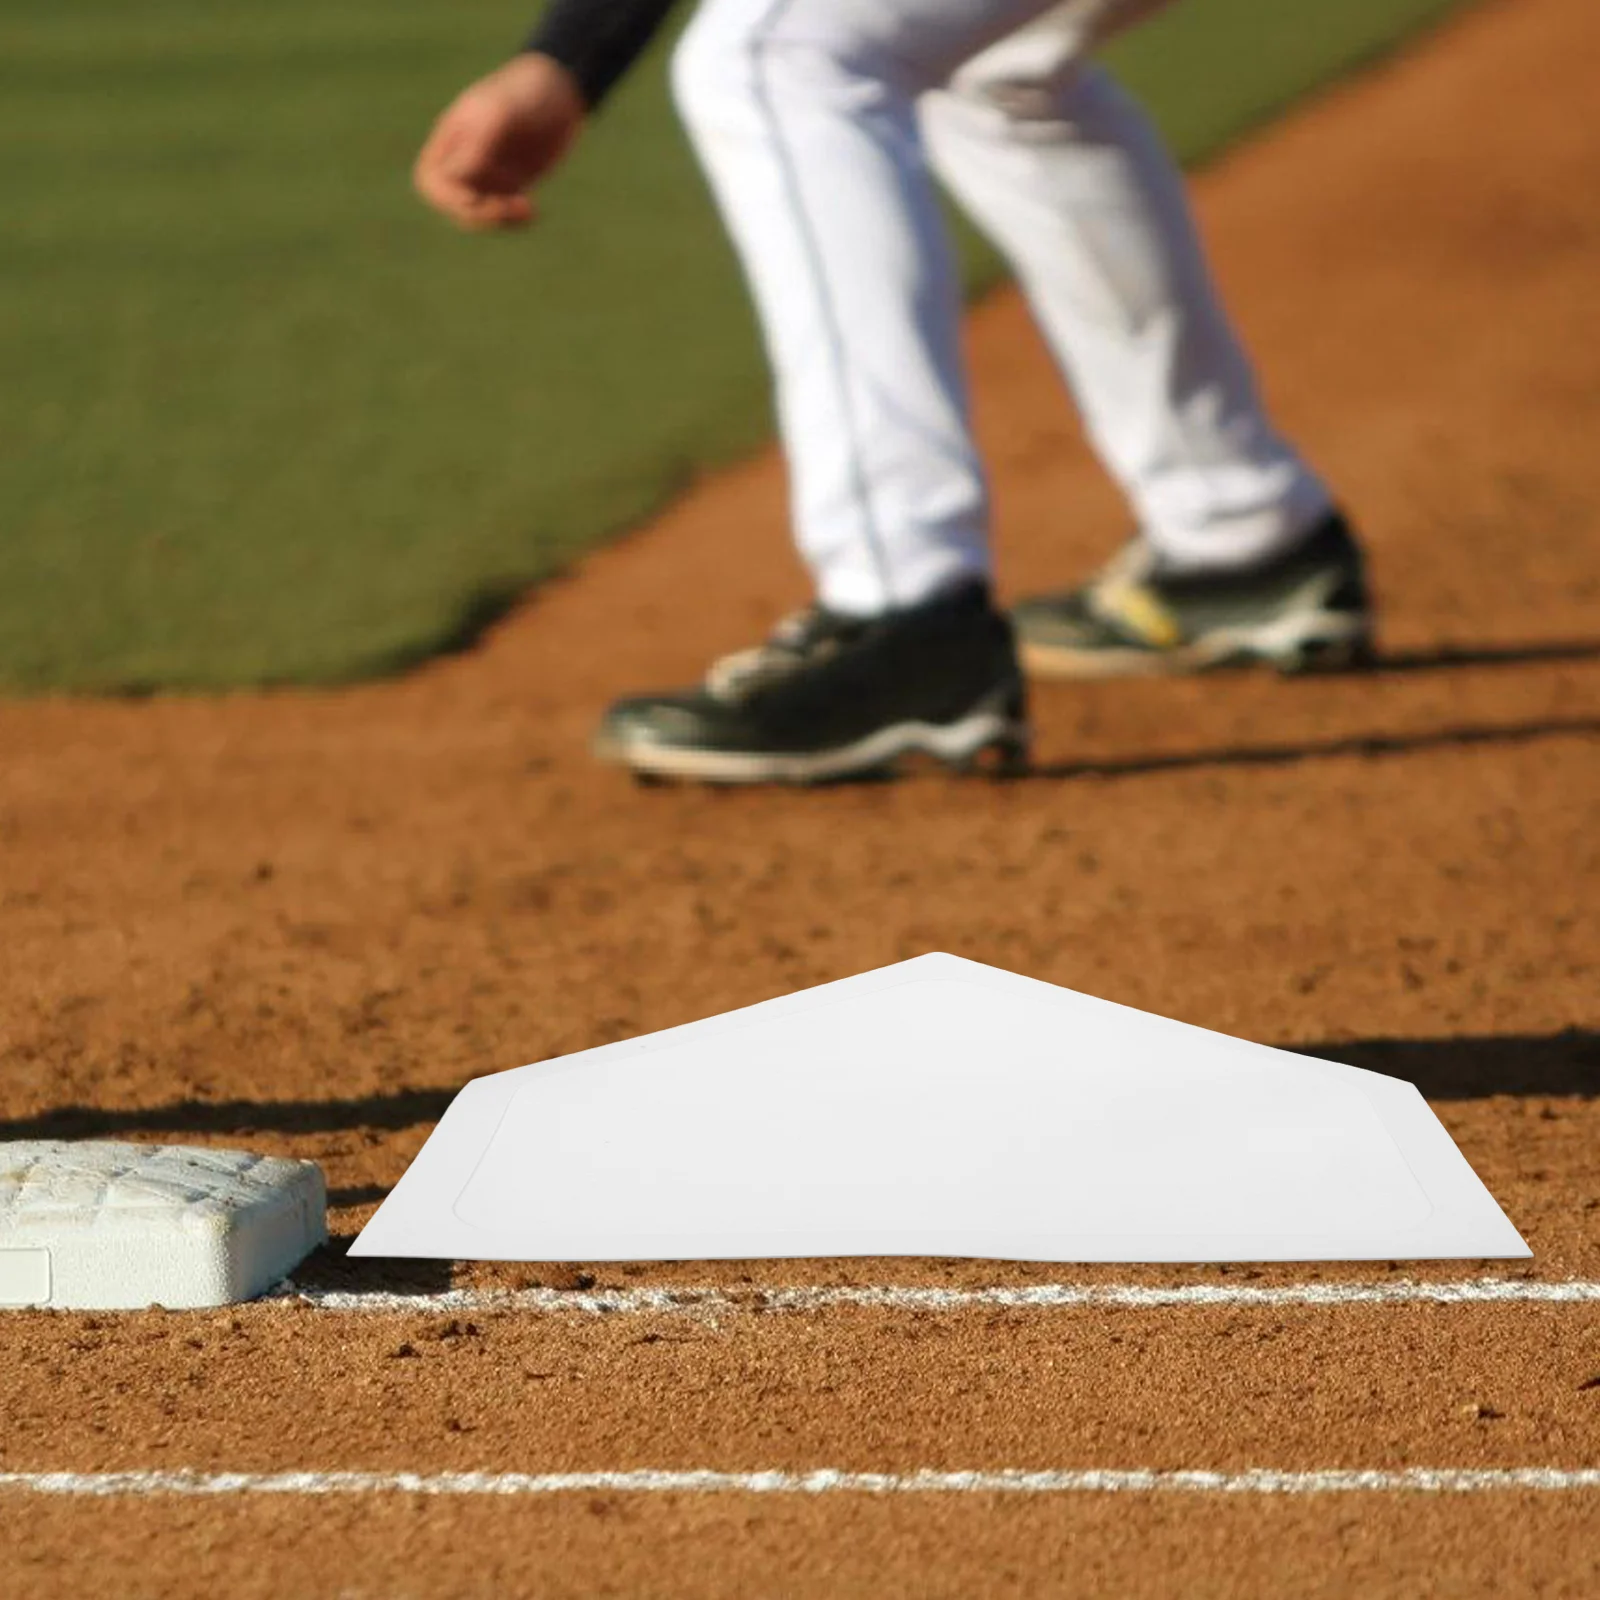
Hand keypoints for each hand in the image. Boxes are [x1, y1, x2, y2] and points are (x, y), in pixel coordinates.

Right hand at [414, 54, 586, 230]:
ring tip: (528, 208)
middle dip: (478, 215)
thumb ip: (477, 143)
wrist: (560, 91)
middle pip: (454, 205)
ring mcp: (487, 175)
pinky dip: (516, 220)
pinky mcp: (510, 185)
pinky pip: (504, 215)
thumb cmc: (524, 94)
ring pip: (480, 215)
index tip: (476, 199)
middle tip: (508, 208)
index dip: (450, 198)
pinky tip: (533, 212)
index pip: (432, 182)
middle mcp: (464, 161)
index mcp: (450, 140)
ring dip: (501, 220)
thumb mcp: (500, 113)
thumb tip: (459, 178)